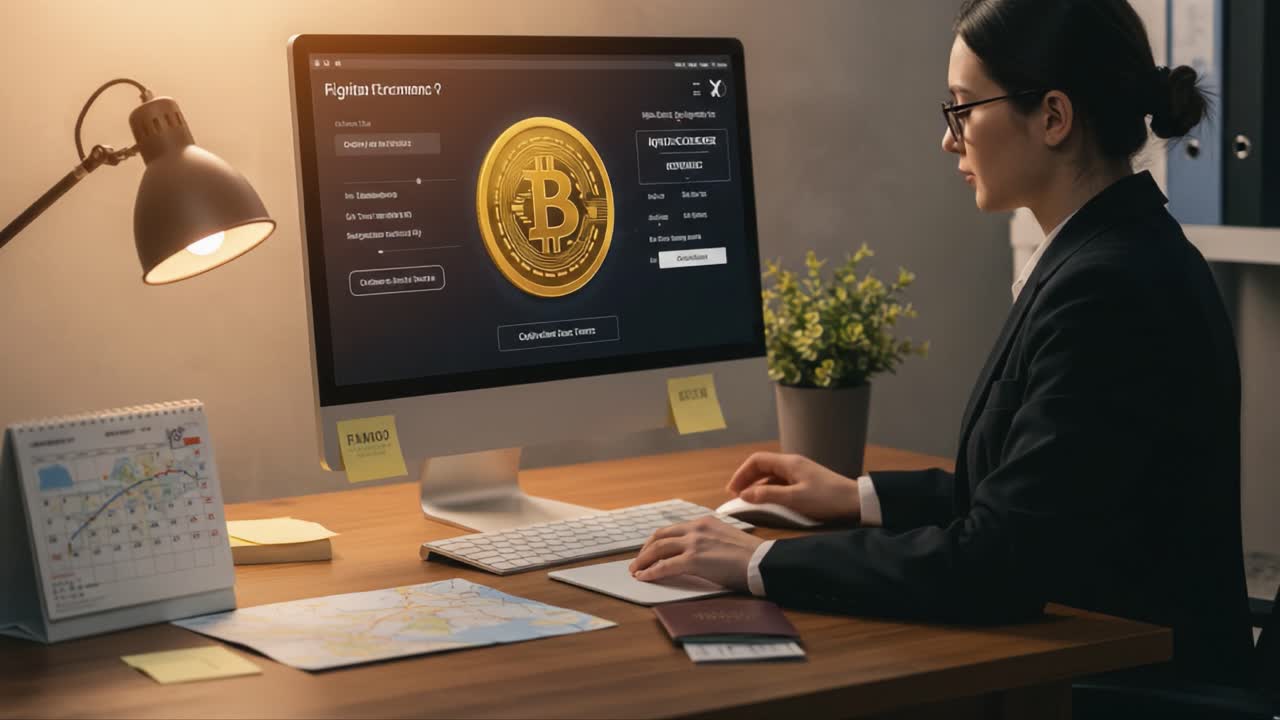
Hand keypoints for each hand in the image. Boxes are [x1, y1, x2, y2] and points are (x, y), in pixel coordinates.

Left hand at [628, 516, 763, 590]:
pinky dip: (651, 572)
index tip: (651, 549)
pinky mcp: (694, 560)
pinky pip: (665, 566)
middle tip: (638, 561)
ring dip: (643, 560)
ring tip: (636, 570)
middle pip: (660, 536)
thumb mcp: (726, 539)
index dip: (658, 541)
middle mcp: (696, 529)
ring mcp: (694, 543)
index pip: (673, 529)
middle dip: (645, 549)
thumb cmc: (751, 556)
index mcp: (704, 522)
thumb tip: (697, 556)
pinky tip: (645, 578)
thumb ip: (709, 542)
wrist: (762, 561)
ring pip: (658, 549)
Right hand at [726, 451, 860, 522]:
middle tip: (736, 496)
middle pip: (762, 466)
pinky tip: (767, 501)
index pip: (756, 460)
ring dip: (757, 485)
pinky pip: (780, 482)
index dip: (741, 474)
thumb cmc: (825, 499)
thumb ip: (767, 495)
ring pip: (771, 475)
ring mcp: (800, 472)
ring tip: (748, 500)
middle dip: (746, 479)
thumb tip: (744, 494)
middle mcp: (792, 464)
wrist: (856, 502)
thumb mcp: (794, 499)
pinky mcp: (806, 482)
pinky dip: (769, 489)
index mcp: (789, 463)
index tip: (732, 490)